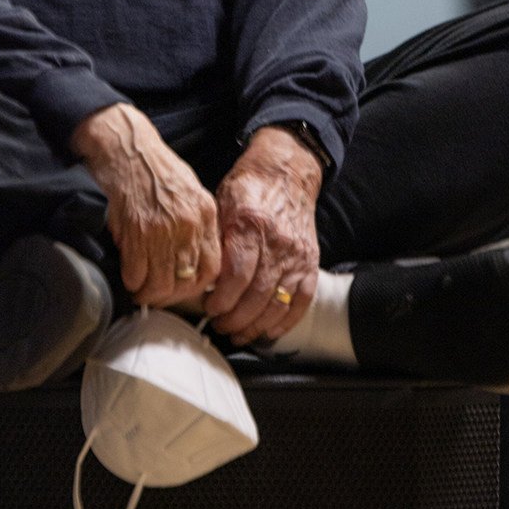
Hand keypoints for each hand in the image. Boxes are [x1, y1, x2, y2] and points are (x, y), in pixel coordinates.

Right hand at [71, 103, 221, 307]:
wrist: (127, 146)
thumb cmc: (156, 168)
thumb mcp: (191, 192)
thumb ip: (198, 225)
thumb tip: (194, 260)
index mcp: (205, 214)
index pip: (213, 268)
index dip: (198, 288)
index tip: (185, 291)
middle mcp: (188, 224)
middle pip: (186, 282)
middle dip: (170, 296)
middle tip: (158, 295)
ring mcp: (162, 229)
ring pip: (161, 283)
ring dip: (148, 293)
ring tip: (141, 291)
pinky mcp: (135, 230)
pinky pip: (137, 272)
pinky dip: (132, 280)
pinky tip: (129, 276)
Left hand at [204, 126, 321, 345]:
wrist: (286, 174)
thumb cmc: (249, 189)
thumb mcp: (221, 205)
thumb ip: (214, 240)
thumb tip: (198, 276)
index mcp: (251, 226)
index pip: (237, 275)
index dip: (222, 299)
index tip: (209, 309)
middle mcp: (278, 243)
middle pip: (257, 295)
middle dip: (235, 318)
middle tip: (219, 326)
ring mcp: (297, 255)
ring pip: (278, 303)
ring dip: (256, 326)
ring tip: (238, 334)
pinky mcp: (310, 262)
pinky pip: (301, 300)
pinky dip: (285, 321)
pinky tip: (269, 331)